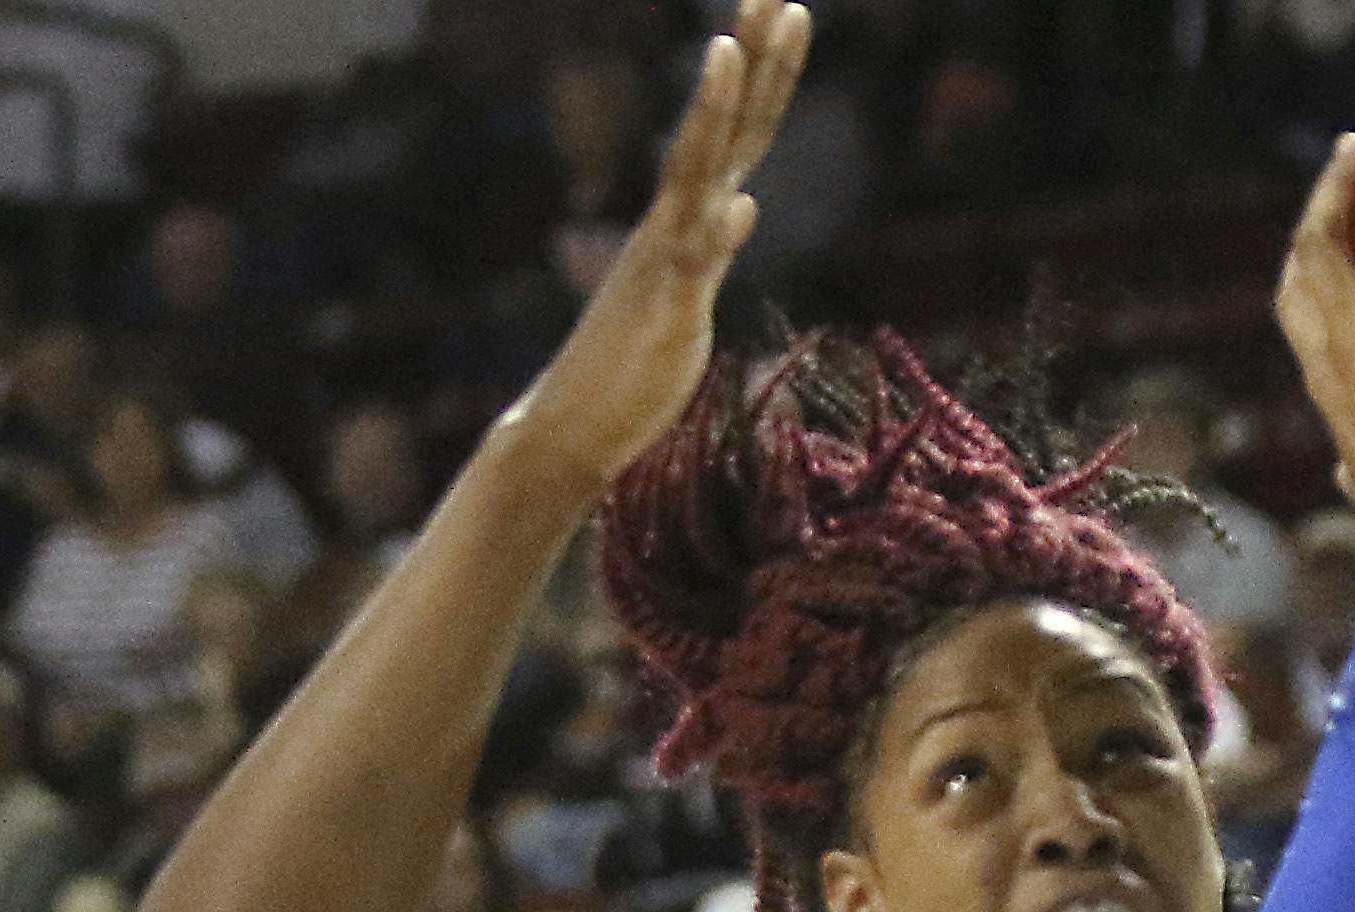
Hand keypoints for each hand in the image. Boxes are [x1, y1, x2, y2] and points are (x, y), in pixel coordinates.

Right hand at [503, 0, 810, 498]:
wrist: (571, 428)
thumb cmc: (629, 374)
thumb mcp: (688, 298)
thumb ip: (711, 249)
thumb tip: (744, 203)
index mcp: (685, 222)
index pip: (735, 134)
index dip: (764, 73)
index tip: (783, 9)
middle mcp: (674, 223)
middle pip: (725, 127)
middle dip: (753, 58)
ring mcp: (665, 259)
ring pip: (698, 170)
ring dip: (719, 110)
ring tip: (734, 45)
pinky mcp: (664, 308)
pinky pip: (689, 258)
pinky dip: (709, 225)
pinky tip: (737, 198)